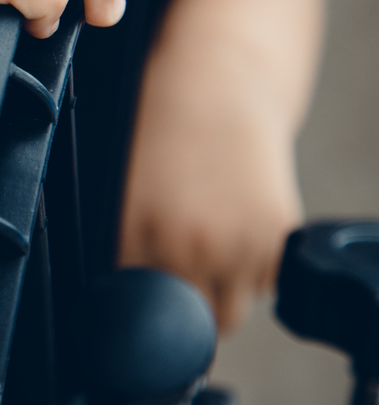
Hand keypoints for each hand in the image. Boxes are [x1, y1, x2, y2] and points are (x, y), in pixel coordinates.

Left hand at [119, 46, 303, 331]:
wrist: (217, 82)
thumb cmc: (161, 127)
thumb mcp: (124, 187)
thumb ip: (126, 243)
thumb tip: (125, 295)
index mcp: (140, 232)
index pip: (139, 305)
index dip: (139, 307)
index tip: (142, 303)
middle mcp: (191, 244)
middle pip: (192, 321)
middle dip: (183, 312)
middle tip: (177, 283)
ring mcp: (241, 243)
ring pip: (233, 310)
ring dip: (220, 293)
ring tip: (207, 248)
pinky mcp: (279, 235)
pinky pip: (265, 284)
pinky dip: (253, 271)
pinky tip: (235, 229)